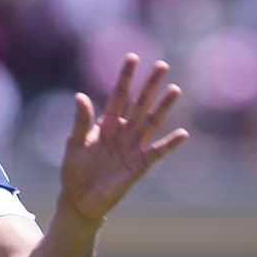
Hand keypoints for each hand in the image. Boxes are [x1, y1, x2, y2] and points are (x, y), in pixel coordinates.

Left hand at [60, 54, 188, 222]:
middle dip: (149, 85)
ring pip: (151, 123)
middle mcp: (122, 132)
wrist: (79, 199)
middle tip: (161, 65)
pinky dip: (169, 144)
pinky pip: (157, 152)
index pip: (118, 96)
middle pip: (139, 104)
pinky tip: (182, 134)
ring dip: (162, 107)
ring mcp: (133, 148)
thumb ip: (80, 121)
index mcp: (105, 125)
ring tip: (174, 89)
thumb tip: (79, 95)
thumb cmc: (74, 171)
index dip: (125, 78)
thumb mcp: (74, 144)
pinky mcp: (139, 165)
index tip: (132, 57)